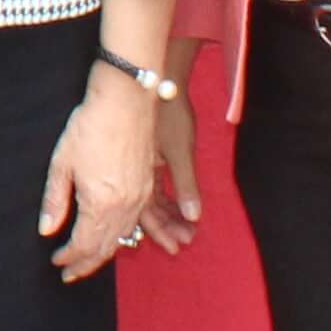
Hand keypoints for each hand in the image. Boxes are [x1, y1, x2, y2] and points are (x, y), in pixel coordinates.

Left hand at [41, 67, 161, 277]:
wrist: (126, 101)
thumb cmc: (90, 127)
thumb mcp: (62, 163)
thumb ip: (54, 200)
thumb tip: (47, 230)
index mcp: (101, 203)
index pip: (84, 244)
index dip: (70, 257)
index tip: (57, 262)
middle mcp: (125, 206)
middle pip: (106, 247)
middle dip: (87, 263)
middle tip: (70, 273)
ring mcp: (140, 197)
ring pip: (123, 237)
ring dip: (105, 252)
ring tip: (87, 260)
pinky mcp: (147, 186)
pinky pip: (135, 222)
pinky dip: (120, 235)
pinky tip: (110, 236)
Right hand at [143, 88, 204, 254]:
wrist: (158, 84)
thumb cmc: (169, 115)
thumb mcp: (180, 152)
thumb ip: (186, 186)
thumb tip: (193, 216)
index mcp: (141, 173)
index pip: (148, 213)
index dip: (161, 232)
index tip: (174, 247)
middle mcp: (137, 174)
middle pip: (147, 211)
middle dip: (165, 229)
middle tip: (182, 244)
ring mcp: (139, 167)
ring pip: (149, 202)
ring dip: (167, 217)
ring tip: (184, 233)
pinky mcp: (145, 158)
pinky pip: (151, 189)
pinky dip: (165, 201)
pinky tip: (178, 209)